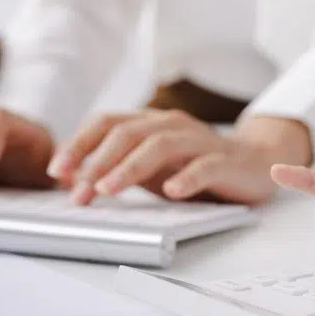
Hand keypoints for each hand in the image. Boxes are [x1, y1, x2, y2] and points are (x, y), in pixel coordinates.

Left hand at [46, 109, 304, 205]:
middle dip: (97, 162)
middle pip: (127, 133)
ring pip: (159, 146)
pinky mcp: (225, 161)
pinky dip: (185, 178)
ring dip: (129, 168)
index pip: (106, 123)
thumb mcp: (152, 167)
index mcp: (149, 123)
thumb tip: (73, 184)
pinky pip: (204, 166)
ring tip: (109, 190)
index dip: (79, 145)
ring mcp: (199, 140)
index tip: (58, 171)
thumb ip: (118, 169)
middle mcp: (171, 124)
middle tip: (78, 190)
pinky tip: (171, 192)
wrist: (256, 161)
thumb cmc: (196, 165)